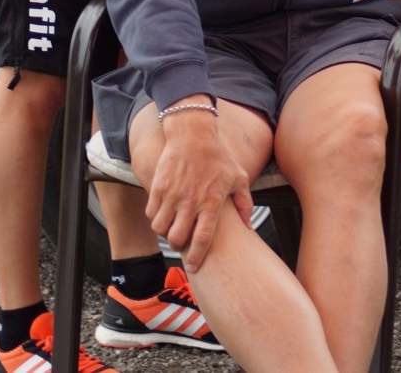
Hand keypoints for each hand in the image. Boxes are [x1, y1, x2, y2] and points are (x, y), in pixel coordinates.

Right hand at [145, 109, 254, 272]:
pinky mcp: (159, 186)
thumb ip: (245, 203)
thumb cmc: (218, 156)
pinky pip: (151, 213)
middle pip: (177, 238)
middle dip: (178, 245)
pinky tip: (163, 212)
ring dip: (165, 231)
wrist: (193, 133)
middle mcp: (191, 201)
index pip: (202, 239)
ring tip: (171, 226)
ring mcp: (173, 194)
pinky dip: (155, 217)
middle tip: (181, 241)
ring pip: (161, 228)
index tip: (193, 267)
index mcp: (211, 202)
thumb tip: (249, 226)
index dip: (196, 257)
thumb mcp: (238, 177)